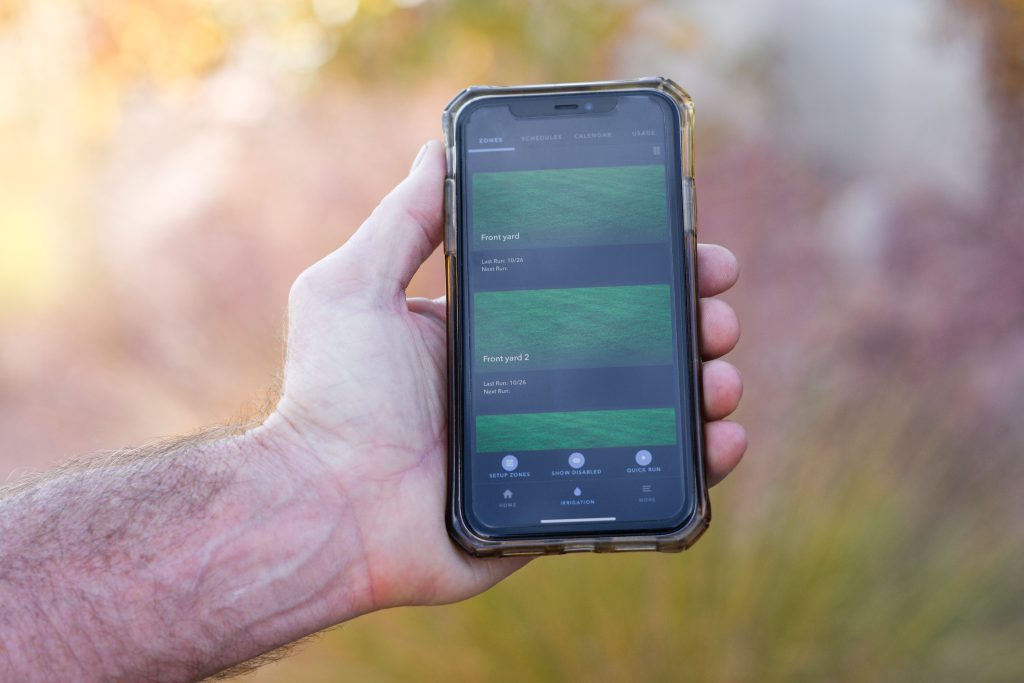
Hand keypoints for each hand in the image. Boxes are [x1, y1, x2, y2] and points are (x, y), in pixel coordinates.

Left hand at [268, 140, 744, 612]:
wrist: (326, 509)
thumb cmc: (333, 397)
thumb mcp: (355, 289)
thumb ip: (402, 223)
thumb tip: (439, 150)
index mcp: (495, 330)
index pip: (588, 287)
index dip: (645, 266)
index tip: (690, 245)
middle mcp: (531, 382)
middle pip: (634, 344)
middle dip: (690, 321)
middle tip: (717, 314)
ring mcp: (552, 442)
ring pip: (652, 408)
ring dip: (703, 384)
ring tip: (720, 374)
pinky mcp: (563, 498)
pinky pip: (643, 478)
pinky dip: (693, 463)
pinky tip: (720, 441)